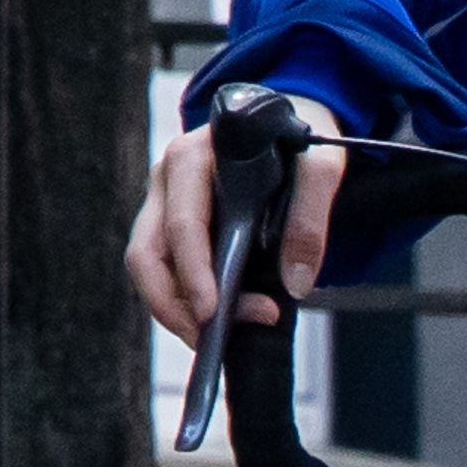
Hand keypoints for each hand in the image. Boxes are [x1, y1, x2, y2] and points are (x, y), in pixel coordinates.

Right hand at [130, 112, 336, 344]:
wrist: (285, 128)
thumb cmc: (296, 144)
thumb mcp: (319, 168)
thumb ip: (311, 217)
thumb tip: (296, 282)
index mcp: (194, 158)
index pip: (183, 224)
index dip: (194, 273)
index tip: (212, 313)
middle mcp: (168, 180)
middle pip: (148, 254)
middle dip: (175, 304)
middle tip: (213, 339)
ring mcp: (165, 204)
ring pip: (149, 268)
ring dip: (176, 309)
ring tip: (217, 337)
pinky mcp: (172, 226)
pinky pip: (165, 271)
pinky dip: (184, 301)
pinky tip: (218, 320)